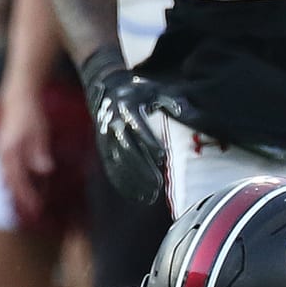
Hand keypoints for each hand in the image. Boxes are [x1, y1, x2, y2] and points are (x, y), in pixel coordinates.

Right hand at [0, 85, 51, 220]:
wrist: (17, 98)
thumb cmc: (30, 114)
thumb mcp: (39, 132)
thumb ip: (39, 152)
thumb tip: (45, 170)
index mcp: (10, 153)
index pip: (18, 181)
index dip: (27, 197)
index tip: (36, 209)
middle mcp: (2, 156)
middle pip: (10, 185)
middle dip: (20, 200)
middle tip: (32, 213)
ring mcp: (1, 154)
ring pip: (6, 180)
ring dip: (15, 193)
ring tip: (25, 205)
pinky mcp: (3, 152)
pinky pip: (7, 172)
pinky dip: (13, 182)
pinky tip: (20, 188)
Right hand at [80, 51, 186, 204]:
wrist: (108, 91)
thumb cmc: (140, 93)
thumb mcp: (154, 90)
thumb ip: (170, 101)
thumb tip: (181, 110)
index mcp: (127, 108)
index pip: (138, 128)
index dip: (149, 143)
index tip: (162, 157)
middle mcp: (113, 124)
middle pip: (127, 150)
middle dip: (142, 168)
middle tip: (157, 184)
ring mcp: (106, 138)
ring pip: (118, 163)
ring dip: (133, 180)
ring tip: (150, 195)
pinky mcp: (104, 149)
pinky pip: (112, 169)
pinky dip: (124, 184)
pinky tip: (138, 196)